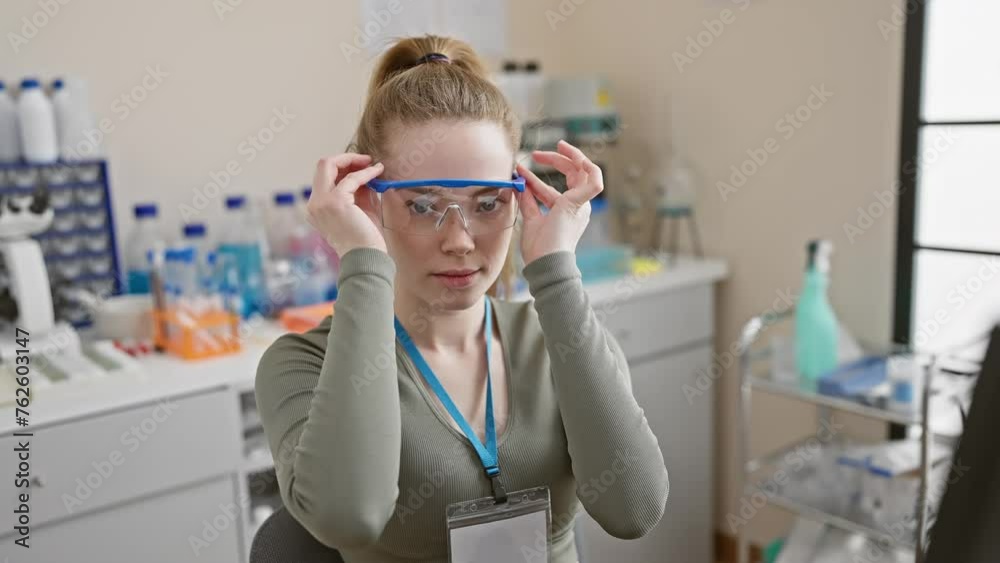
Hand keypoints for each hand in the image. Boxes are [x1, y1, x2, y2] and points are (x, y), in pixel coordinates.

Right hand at [306, 153, 385, 255]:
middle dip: (345, 159)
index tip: (361, 167)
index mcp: (317, 208)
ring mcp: (322, 202)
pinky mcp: (336, 201)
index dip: (343, 168)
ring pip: (330, 165)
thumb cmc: (365, 239)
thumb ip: (358, 191)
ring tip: (374, 165)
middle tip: (365, 160)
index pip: (324, 177)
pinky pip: (352, 178)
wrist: (365, 258)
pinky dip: (366, 172)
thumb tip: (365, 172)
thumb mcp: (359, 209)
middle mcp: (314, 204)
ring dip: (355, 162)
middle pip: (322, 166)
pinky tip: (378, 171)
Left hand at [516, 140, 603, 264]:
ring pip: (586, 171)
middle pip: (573, 174)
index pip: (558, 186)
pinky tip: (576, 157)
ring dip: (572, 156)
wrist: (545, 263)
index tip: (522, 167)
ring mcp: (581, 205)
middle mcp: (578, 206)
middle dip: (555, 159)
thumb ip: (527, 200)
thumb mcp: (530, 218)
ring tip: (559, 146)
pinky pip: (595, 181)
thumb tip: (519, 182)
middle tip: (536, 153)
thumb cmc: (539, 249)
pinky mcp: (579, 203)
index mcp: (568, 210)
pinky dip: (588, 166)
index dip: (539, 175)